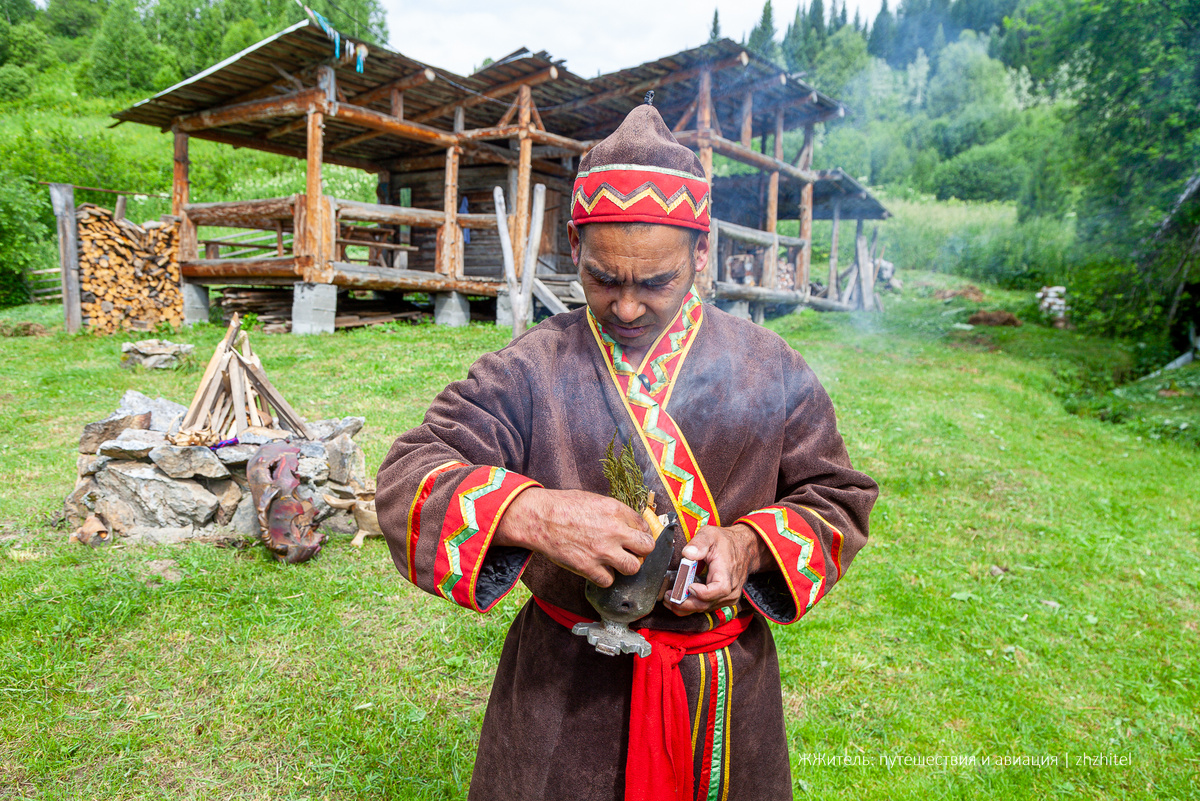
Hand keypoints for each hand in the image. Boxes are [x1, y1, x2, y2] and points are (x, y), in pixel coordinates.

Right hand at [493, 487, 653, 586]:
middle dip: (641, 550)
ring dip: (626, 566)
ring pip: (632, 567)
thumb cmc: (562, 506)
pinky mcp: (588, 567)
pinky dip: (604, 577)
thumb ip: (614, 512)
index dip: (640, 533)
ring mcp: (602, 551)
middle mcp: (614, 530)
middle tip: (632, 551)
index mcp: (616, 510)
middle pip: (646, 547)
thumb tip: (628, 524)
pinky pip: (608, 580)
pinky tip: (597, 568)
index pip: (644, 526)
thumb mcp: (594, 499)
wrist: (539, 518)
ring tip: (615, 562)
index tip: (634, 537)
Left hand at [666, 523, 769, 615]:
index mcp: (727, 574)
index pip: (717, 590)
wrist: (743, 548)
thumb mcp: (711, 535)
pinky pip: (706, 607)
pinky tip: (679, 599)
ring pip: (704, 608)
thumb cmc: (726, 542)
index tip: (688, 586)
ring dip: (685, 607)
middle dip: (685, 604)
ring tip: (669, 599)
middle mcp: (730, 590)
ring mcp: (727, 597)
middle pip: (706, 604)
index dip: (701, 593)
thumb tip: (687, 553)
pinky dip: (691, 605)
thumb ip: (699, 543)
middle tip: (668, 597)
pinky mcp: (722, 600)